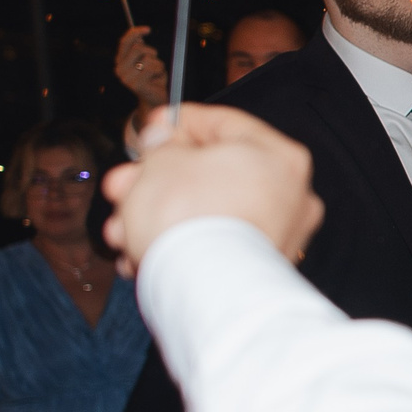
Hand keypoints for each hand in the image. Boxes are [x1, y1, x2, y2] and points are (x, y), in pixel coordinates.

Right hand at [102, 104, 323, 274]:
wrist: (201, 289)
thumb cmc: (190, 219)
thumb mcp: (161, 162)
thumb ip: (162, 145)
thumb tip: (163, 138)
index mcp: (278, 157)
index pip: (224, 123)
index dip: (178, 122)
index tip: (151, 128)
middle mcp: (290, 197)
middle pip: (209, 176)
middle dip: (155, 182)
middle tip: (123, 185)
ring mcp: (278, 237)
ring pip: (206, 214)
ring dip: (157, 217)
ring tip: (121, 228)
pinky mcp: (259, 272)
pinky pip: (213, 247)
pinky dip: (177, 247)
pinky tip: (140, 255)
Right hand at [114, 25, 169, 108]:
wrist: (155, 100)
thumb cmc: (152, 78)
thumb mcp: (146, 61)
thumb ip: (141, 49)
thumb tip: (138, 37)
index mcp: (120, 61)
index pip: (124, 42)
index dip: (135, 33)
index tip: (148, 29)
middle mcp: (119, 69)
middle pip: (139, 48)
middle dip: (152, 53)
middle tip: (155, 63)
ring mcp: (126, 78)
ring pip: (148, 58)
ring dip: (158, 64)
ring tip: (156, 74)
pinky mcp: (136, 85)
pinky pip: (153, 68)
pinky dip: (160, 72)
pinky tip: (157, 80)